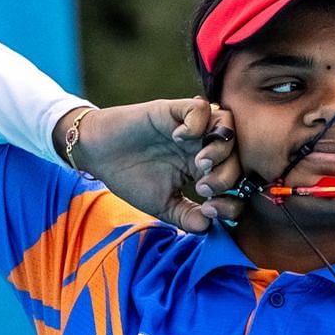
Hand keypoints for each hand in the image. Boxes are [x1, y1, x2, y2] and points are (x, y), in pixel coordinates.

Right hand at [57, 99, 245, 232]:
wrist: (97, 154)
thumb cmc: (130, 178)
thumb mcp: (162, 205)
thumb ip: (187, 216)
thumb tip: (211, 226)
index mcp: (205, 169)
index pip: (235, 181)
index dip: (232, 198)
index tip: (210, 209)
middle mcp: (203, 146)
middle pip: (237, 155)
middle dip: (227, 175)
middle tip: (204, 188)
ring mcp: (191, 128)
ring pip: (226, 127)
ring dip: (220, 148)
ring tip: (199, 162)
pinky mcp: (173, 110)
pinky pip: (200, 108)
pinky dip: (197, 122)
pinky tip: (179, 138)